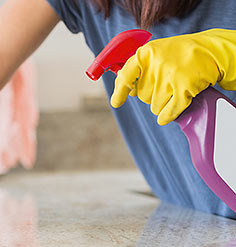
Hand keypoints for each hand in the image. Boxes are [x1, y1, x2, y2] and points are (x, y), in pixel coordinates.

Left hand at [111, 29, 235, 124]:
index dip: (119, 92)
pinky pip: (169, 111)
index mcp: (145, 53)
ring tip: (172, 90)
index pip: (125, 77)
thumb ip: (139, 68)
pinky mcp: (185, 87)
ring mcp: (170, 76)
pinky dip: (167, 115)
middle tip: (164, 84)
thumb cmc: (178, 53)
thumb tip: (125, 90)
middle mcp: (156, 64)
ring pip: (154, 105)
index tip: (116, 102)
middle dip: (150, 95)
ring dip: (162, 104)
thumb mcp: (156, 53)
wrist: (210, 50)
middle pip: (142, 95)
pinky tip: (166, 116)